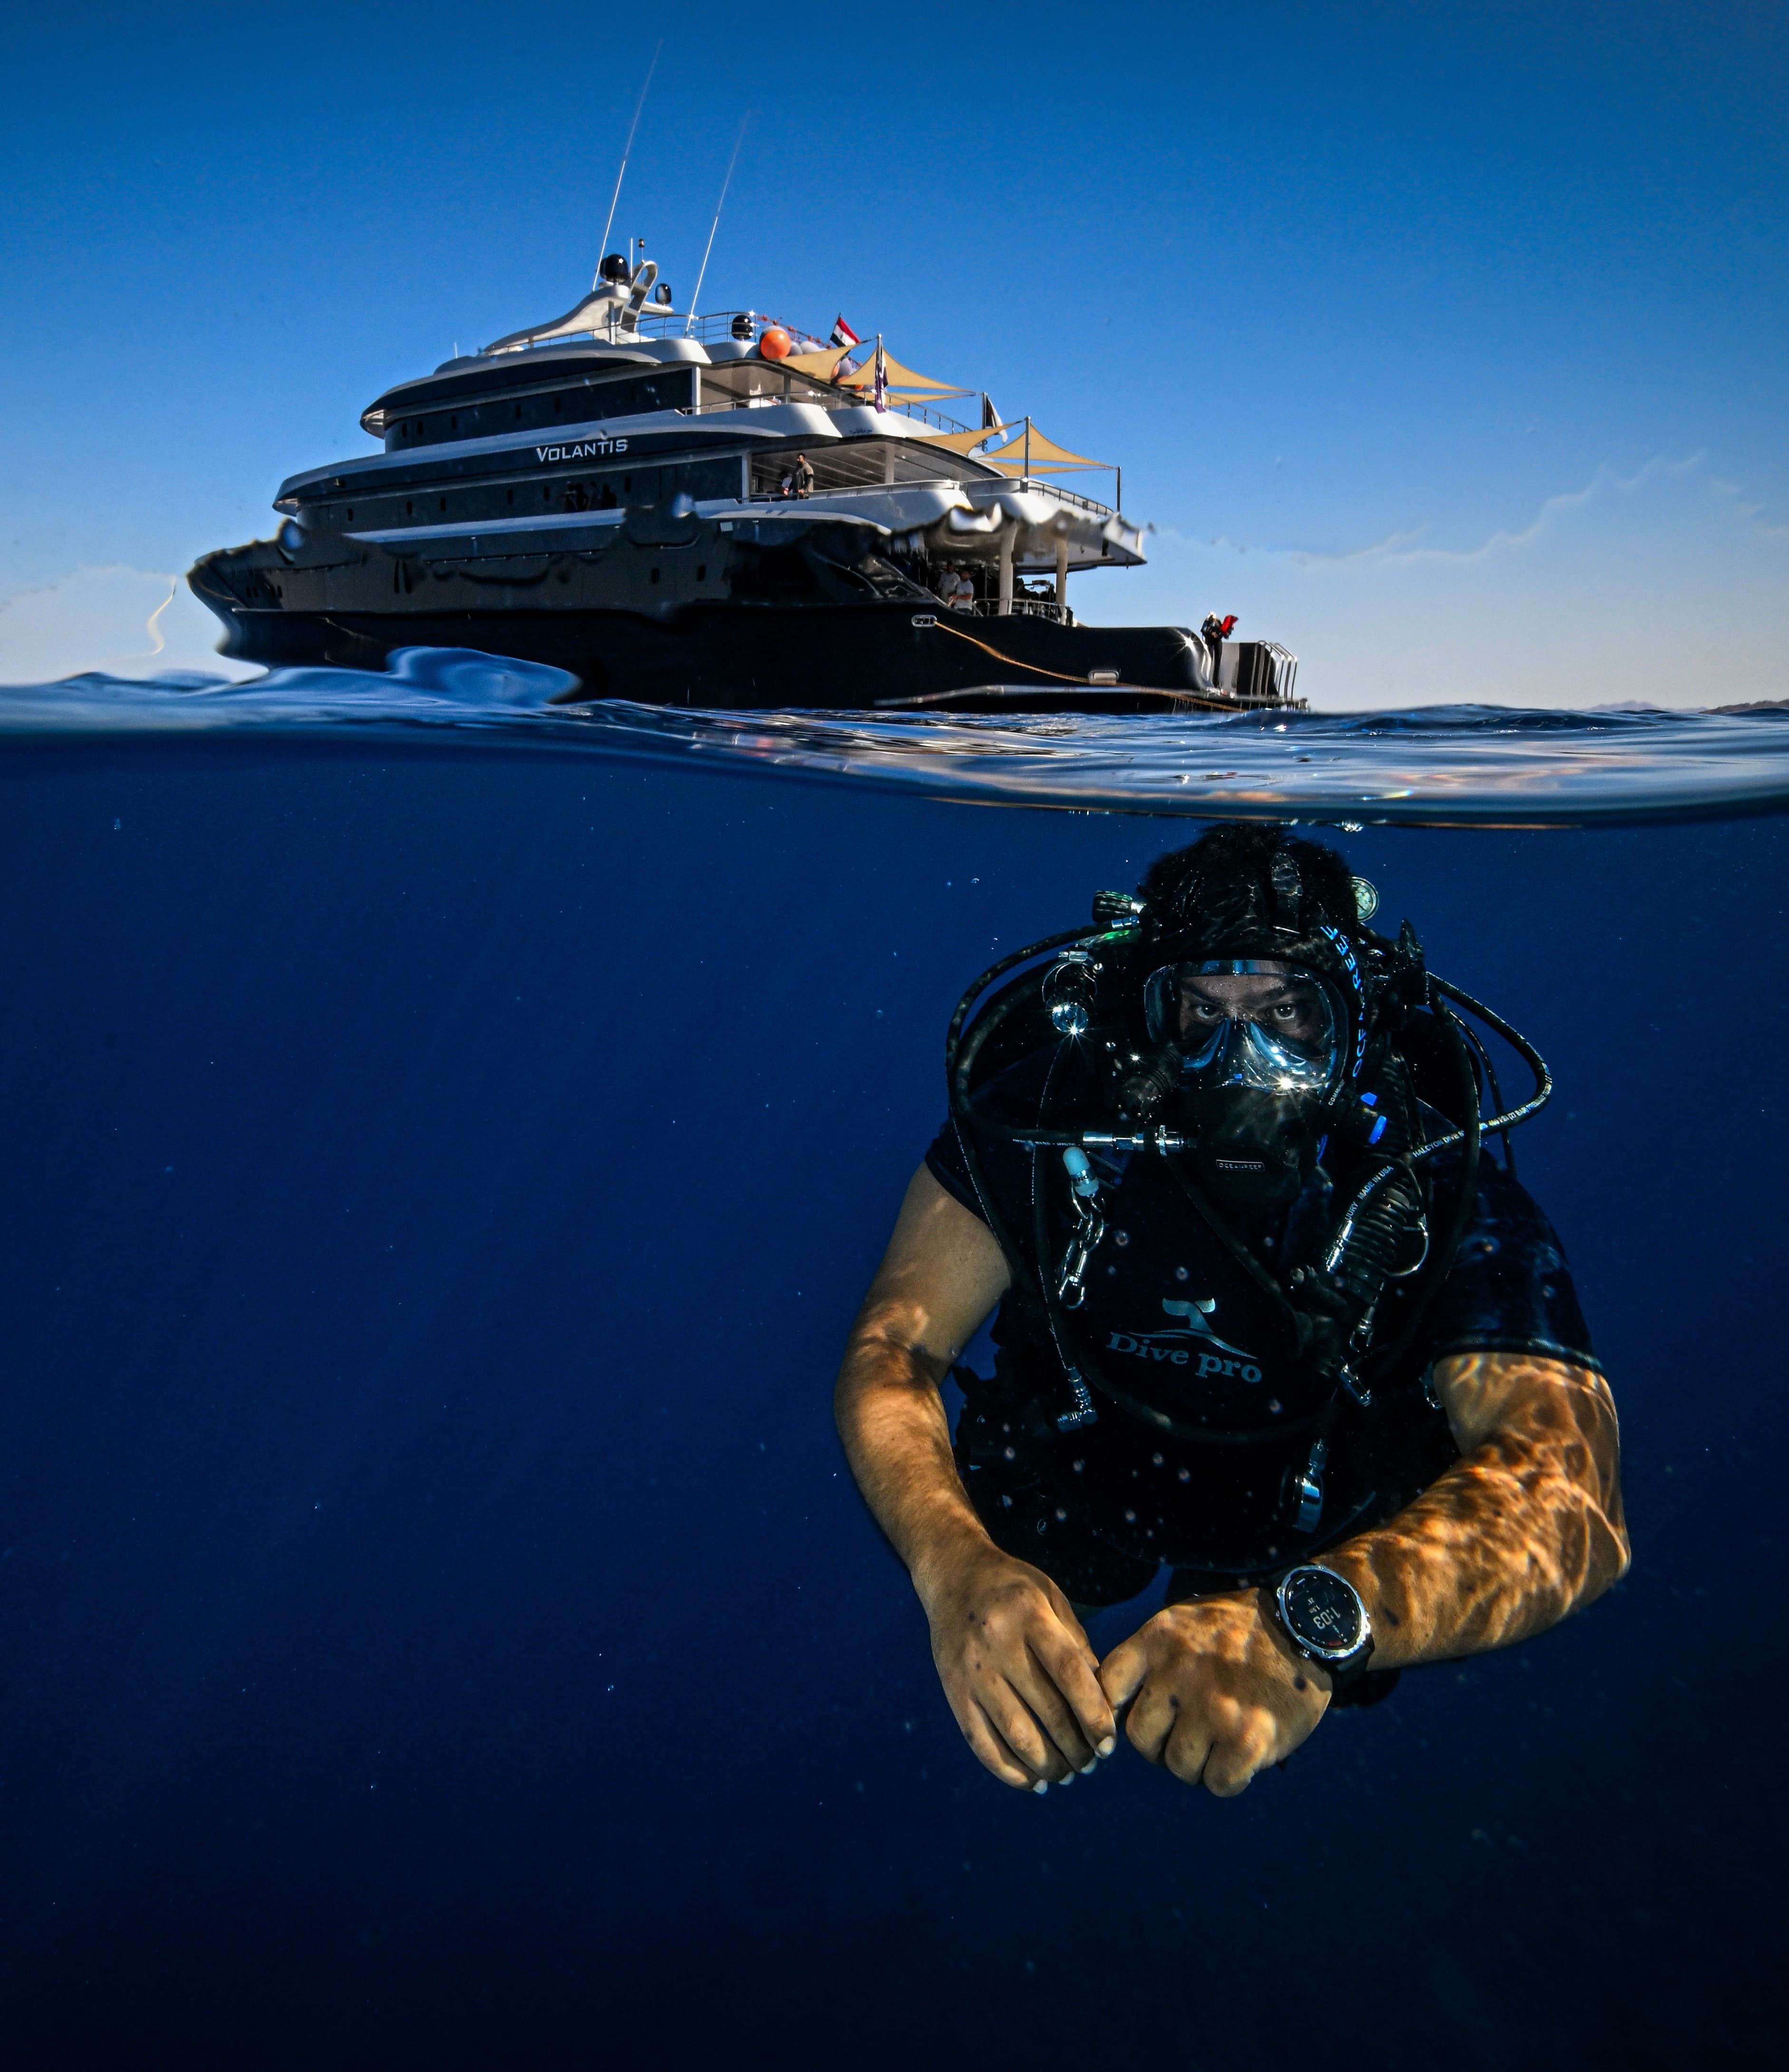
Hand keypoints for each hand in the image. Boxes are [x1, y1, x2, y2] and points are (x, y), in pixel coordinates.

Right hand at [918, 1540, 1117, 1791]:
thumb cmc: (1014, 1589)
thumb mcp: (1051, 1598)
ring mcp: (972, 1671)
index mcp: (1029, 1615)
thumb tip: (1102, 1703)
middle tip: (1092, 1763)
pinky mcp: (953, 1692)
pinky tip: (1034, 1782)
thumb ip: (1078, 1645)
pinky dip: (1011, 1772)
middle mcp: (997, 1644)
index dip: (1093, 1715)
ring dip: (1049, 1766)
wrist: (953, 1575)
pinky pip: (982, 1744)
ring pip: (1017, 1736)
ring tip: (1069, 1773)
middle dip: (1077, 1748)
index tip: (1109, 1744)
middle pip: (1047, 1711)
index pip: (1069, 1674)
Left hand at [1099, 1590, 1329, 1795]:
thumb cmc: (1239, 1630)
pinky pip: (1217, 1783)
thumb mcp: (1182, 1622)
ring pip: (1178, 1764)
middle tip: (1187, 1737)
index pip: (1108, 1687)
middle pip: (1140, 1737)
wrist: (1304, 1625)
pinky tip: (1242, 1757)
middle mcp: (1179, 1672)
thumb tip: (1112, 1712)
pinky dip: (1228, 1779)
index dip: (1112, 1714)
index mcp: (1157, 1639)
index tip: (1129, 1725)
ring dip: (1196, 1764)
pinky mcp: (1247, 1738)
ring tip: (1219, 1743)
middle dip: (1160, 1746)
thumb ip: (1149, 1659)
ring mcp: (1213, 1707)